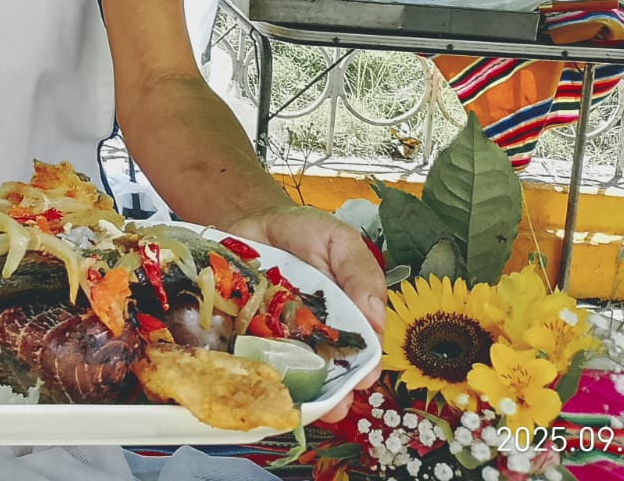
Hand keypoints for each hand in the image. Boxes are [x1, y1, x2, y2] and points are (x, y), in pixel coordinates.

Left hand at [226, 204, 386, 423]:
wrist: (253, 216)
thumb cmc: (304, 230)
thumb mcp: (340, 241)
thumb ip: (360, 272)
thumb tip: (375, 317)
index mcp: (346, 315)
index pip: (361, 350)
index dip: (363, 367)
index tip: (362, 380)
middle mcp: (316, 332)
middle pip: (328, 371)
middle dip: (332, 392)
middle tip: (332, 406)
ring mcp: (281, 335)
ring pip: (291, 372)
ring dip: (296, 390)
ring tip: (298, 403)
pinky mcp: (247, 331)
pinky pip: (251, 355)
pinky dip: (253, 367)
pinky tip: (255, 378)